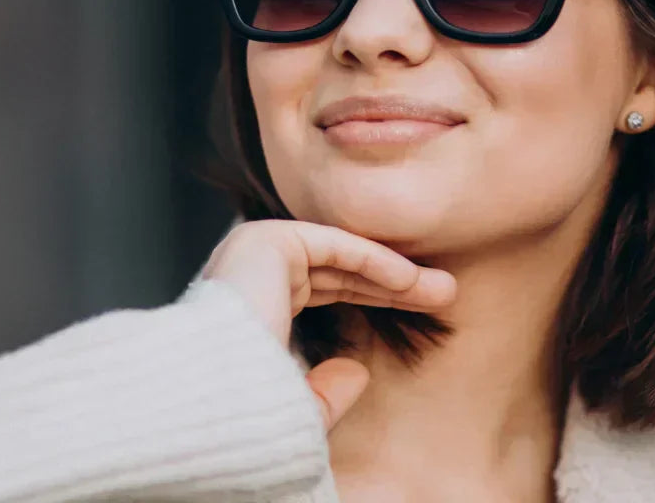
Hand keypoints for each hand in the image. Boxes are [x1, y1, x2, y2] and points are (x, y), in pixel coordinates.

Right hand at [200, 219, 456, 427]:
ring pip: (340, 257)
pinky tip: (409, 280)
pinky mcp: (265, 241)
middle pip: (338, 273)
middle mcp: (251, 277)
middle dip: (394, 285)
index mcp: (252, 310)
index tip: (422, 316)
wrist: (211, 398)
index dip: (374, 300)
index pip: (323, 293)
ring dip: (394, 273)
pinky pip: (333, 244)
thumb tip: (359, 372)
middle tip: (443, 294)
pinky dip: (374, 260)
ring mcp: (254, 255)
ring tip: (443, 290)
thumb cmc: (243, 412)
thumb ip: (325, 395)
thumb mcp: (296, 409)